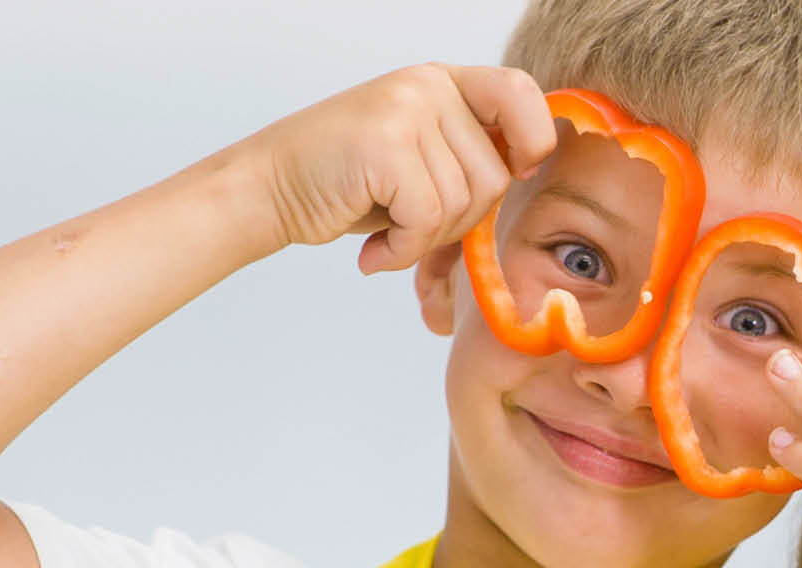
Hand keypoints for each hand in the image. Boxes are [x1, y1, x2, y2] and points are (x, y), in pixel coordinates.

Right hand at [235, 64, 557, 274]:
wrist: (268, 190)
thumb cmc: (345, 183)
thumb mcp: (419, 157)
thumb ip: (468, 154)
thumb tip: (531, 172)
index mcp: (442, 82)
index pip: (521, 92)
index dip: (533, 140)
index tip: (514, 172)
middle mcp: (427, 87)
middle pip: (495, 175)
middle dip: (460, 222)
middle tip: (412, 225)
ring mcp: (406, 111)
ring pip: (465, 203)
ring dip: (427, 239)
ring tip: (387, 231)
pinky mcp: (385, 145)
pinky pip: (428, 219)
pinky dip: (403, 250)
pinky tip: (374, 251)